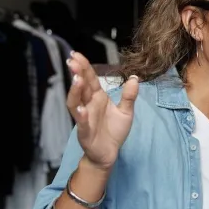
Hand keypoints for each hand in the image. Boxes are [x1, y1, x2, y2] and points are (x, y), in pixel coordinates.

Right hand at [66, 51, 138, 169]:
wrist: (109, 153)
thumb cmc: (114, 131)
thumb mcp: (126, 112)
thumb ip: (129, 96)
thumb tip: (135, 78)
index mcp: (98, 98)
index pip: (90, 79)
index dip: (85, 67)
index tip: (77, 54)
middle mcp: (88, 105)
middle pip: (81, 87)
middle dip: (77, 74)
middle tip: (73, 60)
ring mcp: (85, 118)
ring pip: (76, 102)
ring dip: (75, 91)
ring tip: (77, 79)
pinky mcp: (85, 132)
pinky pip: (81, 122)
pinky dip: (80, 115)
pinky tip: (80, 108)